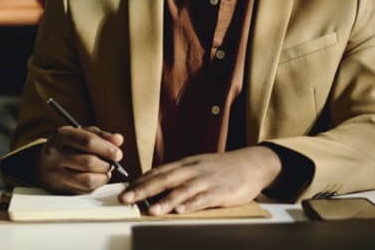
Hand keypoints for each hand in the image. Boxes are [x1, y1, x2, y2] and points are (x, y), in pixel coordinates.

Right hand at [36, 125, 124, 193]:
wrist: (40, 163)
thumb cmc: (67, 145)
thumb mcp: (80, 134)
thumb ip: (100, 135)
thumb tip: (119, 139)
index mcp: (61, 135)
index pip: (87, 141)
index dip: (106, 148)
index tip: (119, 154)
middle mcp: (55, 154)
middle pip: (89, 162)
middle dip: (106, 164)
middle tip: (113, 164)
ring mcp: (55, 173)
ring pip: (87, 180)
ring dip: (103, 177)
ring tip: (106, 171)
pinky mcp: (58, 189)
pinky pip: (84, 191)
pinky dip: (96, 186)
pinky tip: (96, 178)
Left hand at [119, 146, 281, 214]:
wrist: (252, 163)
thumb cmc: (221, 168)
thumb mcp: (198, 167)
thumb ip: (179, 176)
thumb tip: (154, 185)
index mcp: (185, 164)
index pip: (157, 171)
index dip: (139, 181)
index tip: (123, 190)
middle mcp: (193, 170)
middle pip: (164, 179)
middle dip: (143, 189)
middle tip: (125, 199)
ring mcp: (206, 180)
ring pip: (182, 190)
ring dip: (165, 200)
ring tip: (150, 210)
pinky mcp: (220, 191)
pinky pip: (203, 198)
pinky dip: (191, 204)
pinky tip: (180, 211)